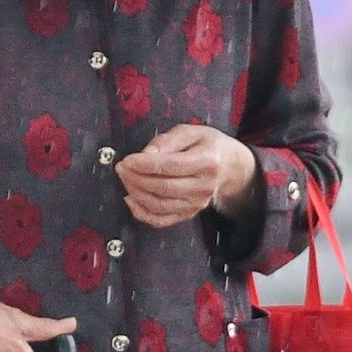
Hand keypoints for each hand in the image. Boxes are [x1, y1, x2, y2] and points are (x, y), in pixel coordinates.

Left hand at [116, 125, 258, 226]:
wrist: (230, 166)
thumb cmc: (208, 146)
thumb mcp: (191, 132)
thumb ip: (167, 141)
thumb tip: (145, 155)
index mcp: (207, 161)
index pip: (170, 166)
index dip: (144, 164)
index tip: (127, 160)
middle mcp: (204, 186)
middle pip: (163, 187)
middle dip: (136, 178)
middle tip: (122, 168)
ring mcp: (197, 203)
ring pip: (159, 205)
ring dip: (136, 193)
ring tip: (126, 179)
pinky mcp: (189, 214)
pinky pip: (161, 220)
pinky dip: (141, 213)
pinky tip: (130, 199)